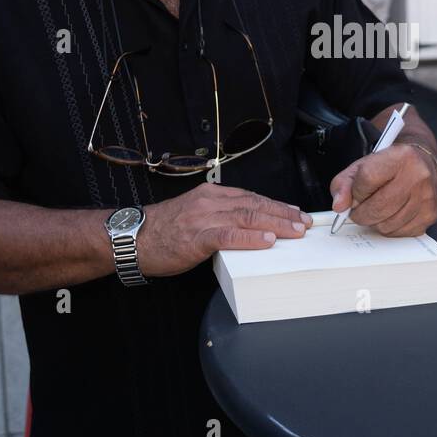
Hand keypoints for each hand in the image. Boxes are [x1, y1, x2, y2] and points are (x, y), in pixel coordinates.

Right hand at [136, 183, 312, 276]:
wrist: (132, 238)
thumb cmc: (163, 231)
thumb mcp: (195, 215)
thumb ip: (220, 217)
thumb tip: (249, 227)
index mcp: (211, 195)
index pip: (252, 197)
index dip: (277, 205)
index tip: (296, 212)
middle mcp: (210, 202)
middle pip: (256, 205)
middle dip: (284, 214)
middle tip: (304, 222)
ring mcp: (204, 218)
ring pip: (248, 217)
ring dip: (276, 224)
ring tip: (295, 231)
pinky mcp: (197, 236)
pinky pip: (229, 235)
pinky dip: (251, 238)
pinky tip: (268, 241)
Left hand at [329, 143, 436, 236]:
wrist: (421, 162)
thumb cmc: (391, 165)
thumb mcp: (363, 166)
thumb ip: (344, 184)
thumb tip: (340, 206)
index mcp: (401, 157)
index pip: (367, 179)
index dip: (355, 192)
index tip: (355, 194)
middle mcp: (418, 176)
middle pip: (377, 207)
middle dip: (361, 213)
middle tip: (359, 209)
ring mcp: (426, 197)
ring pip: (387, 224)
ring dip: (375, 222)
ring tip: (377, 208)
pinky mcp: (429, 215)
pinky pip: (399, 232)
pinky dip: (389, 227)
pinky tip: (391, 214)